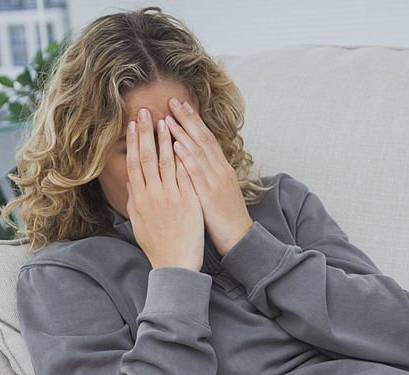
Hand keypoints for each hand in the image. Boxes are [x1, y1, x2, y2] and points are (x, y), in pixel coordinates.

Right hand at [125, 107, 204, 271]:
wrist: (174, 264)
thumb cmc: (157, 245)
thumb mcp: (139, 223)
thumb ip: (133, 201)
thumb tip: (130, 182)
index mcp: (138, 199)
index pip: (134, 164)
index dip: (133, 142)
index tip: (132, 124)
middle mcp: (152, 195)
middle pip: (147, 157)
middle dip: (145, 132)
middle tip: (144, 111)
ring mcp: (170, 197)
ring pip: (166, 162)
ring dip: (165, 139)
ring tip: (164, 120)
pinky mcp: (187, 202)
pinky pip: (185, 175)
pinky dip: (183, 157)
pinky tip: (183, 141)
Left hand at [163, 96, 253, 257]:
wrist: (240, 239)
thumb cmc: (227, 220)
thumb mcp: (218, 193)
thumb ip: (206, 178)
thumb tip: (192, 167)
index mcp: (222, 169)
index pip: (207, 139)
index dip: (193, 121)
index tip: (181, 106)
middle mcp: (220, 170)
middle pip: (202, 138)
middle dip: (187, 118)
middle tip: (172, 100)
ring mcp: (216, 182)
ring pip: (198, 152)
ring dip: (182, 133)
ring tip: (168, 117)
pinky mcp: (210, 195)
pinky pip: (196, 173)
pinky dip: (186, 157)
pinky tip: (175, 146)